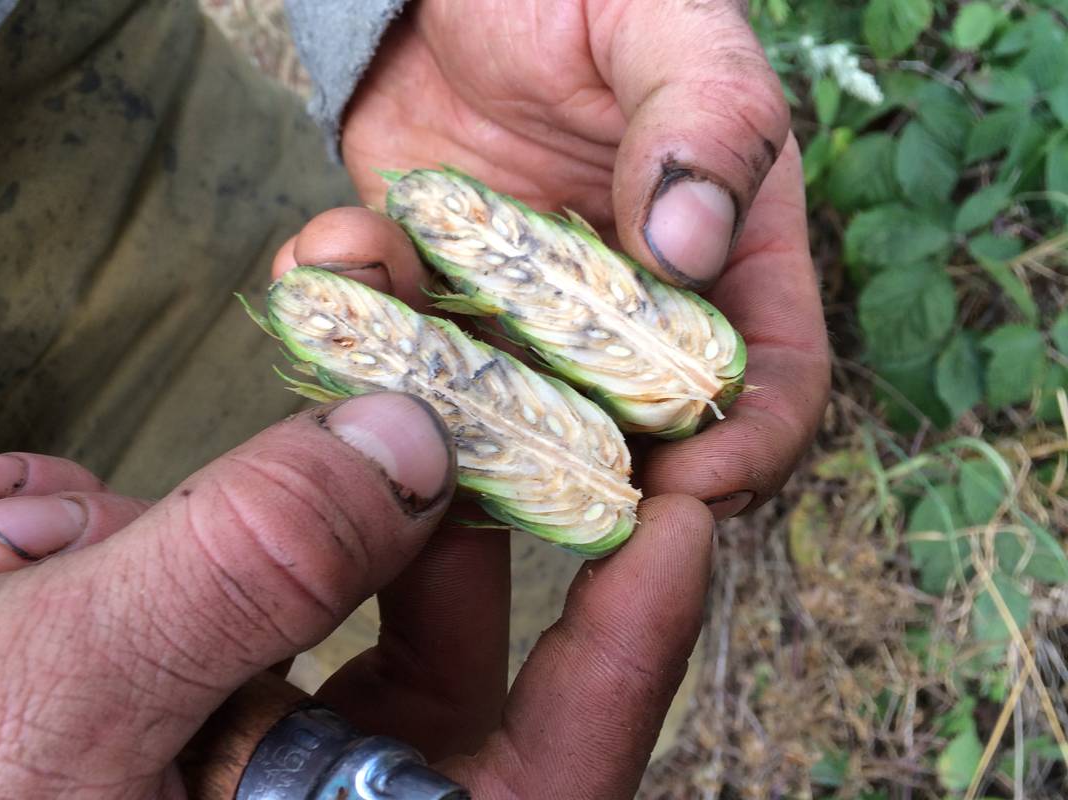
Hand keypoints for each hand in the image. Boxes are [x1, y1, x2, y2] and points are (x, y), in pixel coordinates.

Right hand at [0, 394, 711, 798]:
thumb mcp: (59, 692)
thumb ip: (249, 566)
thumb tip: (413, 446)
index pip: (535, 784)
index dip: (621, 654)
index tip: (674, 511)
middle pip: (423, 680)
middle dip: (393, 534)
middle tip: (400, 399)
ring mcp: (212, 784)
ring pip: (291, 625)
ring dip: (190, 534)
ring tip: (45, 508)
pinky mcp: (142, 726)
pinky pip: (183, 617)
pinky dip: (104, 551)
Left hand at [336, 0, 831, 516]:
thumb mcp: (660, 23)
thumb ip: (701, 123)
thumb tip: (692, 247)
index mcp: (727, 250)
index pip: (770, 378)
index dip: (748, 446)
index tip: (691, 491)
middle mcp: (631, 304)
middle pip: (636, 435)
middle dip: (585, 472)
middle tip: (515, 467)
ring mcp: (526, 312)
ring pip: (503, 416)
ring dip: (440, 399)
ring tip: (384, 318)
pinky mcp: (435, 295)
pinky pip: (396, 347)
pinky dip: (353, 321)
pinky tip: (332, 246)